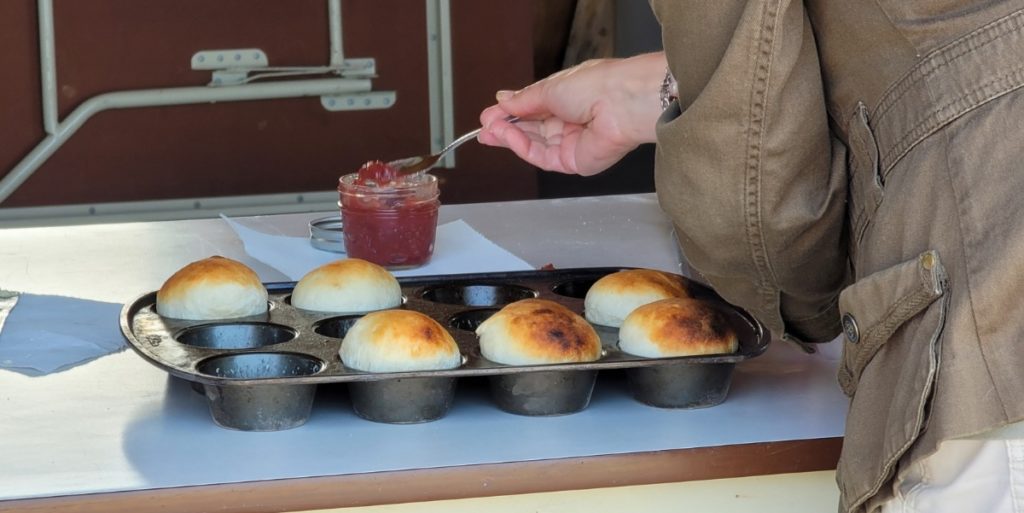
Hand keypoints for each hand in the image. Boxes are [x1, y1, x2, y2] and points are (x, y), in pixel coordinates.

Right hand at [478, 52, 665, 175]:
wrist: (622, 103)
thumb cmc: (597, 85)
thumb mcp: (550, 87)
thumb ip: (524, 100)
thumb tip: (502, 100)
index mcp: (569, 99)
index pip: (534, 109)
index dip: (511, 112)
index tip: (489, 114)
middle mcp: (571, 122)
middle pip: (531, 130)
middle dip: (505, 128)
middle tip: (483, 128)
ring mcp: (572, 144)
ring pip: (533, 145)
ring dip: (509, 137)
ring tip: (489, 131)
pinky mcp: (573, 162)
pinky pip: (541, 157)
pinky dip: (521, 147)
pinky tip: (506, 136)